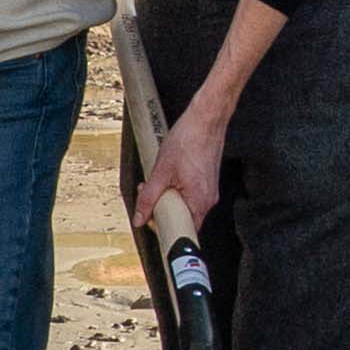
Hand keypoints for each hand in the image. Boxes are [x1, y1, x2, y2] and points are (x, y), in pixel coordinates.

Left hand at [136, 92, 229, 229]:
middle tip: (149, 193)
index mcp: (199, 201)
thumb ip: (148, 198)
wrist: (206, 119)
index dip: (162, 226)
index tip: (150, 217)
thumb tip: (140, 217)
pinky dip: (177, 188)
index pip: (181, 230)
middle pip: (182, 218)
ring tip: (161, 178)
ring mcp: (210, 190)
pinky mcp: (208, 181)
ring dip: (169, 196)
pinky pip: (191, 194)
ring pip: (185, 205)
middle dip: (162, 207)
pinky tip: (171, 173)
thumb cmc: (189, 139)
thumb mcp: (161, 171)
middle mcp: (208, 199)